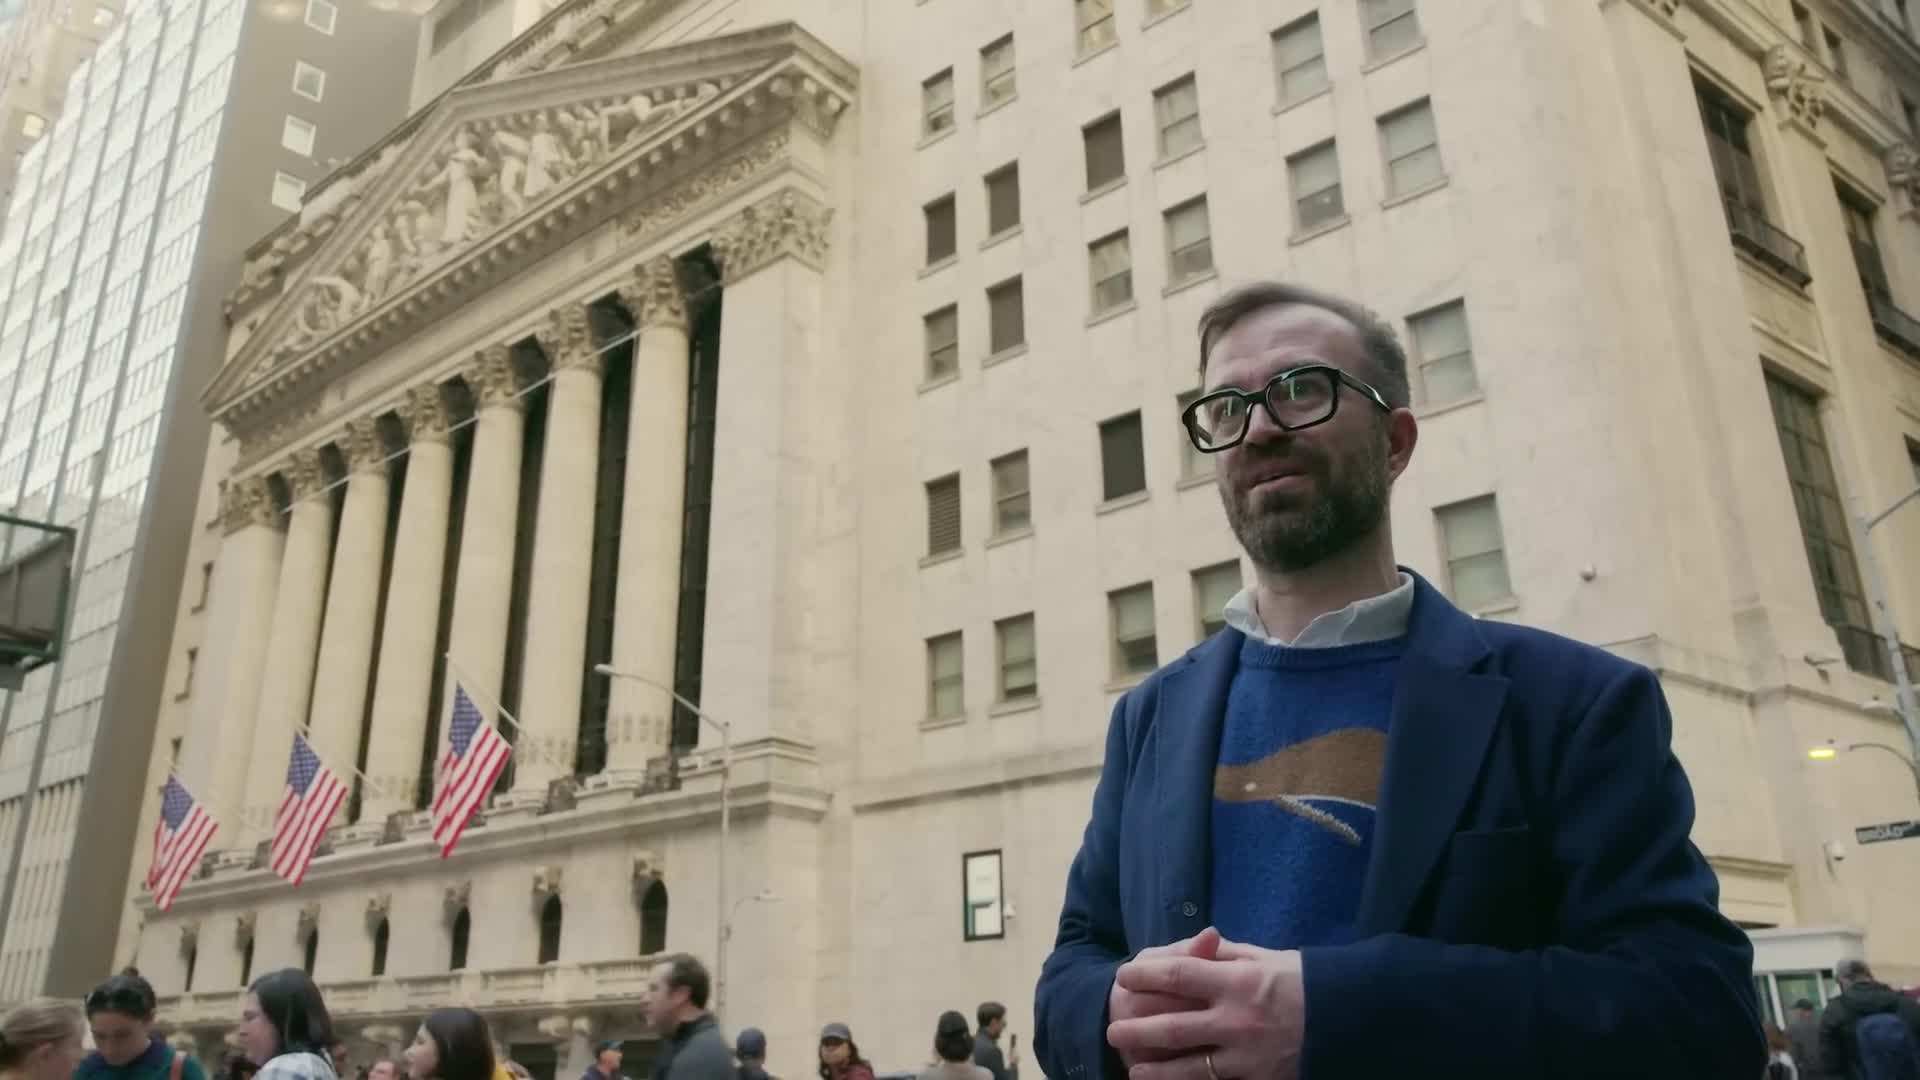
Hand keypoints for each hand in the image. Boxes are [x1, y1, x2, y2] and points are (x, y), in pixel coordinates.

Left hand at [1106, 937, 1304, 1079]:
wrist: (1348, 1019)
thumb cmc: (1302, 981)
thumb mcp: (1264, 957)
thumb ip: (1223, 954)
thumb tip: (1190, 945)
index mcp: (1238, 981)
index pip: (1179, 975)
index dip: (1145, 975)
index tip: (1124, 975)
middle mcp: (1238, 1019)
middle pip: (1173, 1027)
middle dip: (1138, 1030)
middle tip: (1113, 1030)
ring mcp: (1247, 1055)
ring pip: (1190, 1067)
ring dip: (1157, 1069)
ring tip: (1133, 1070)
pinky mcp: (1258, 1078)